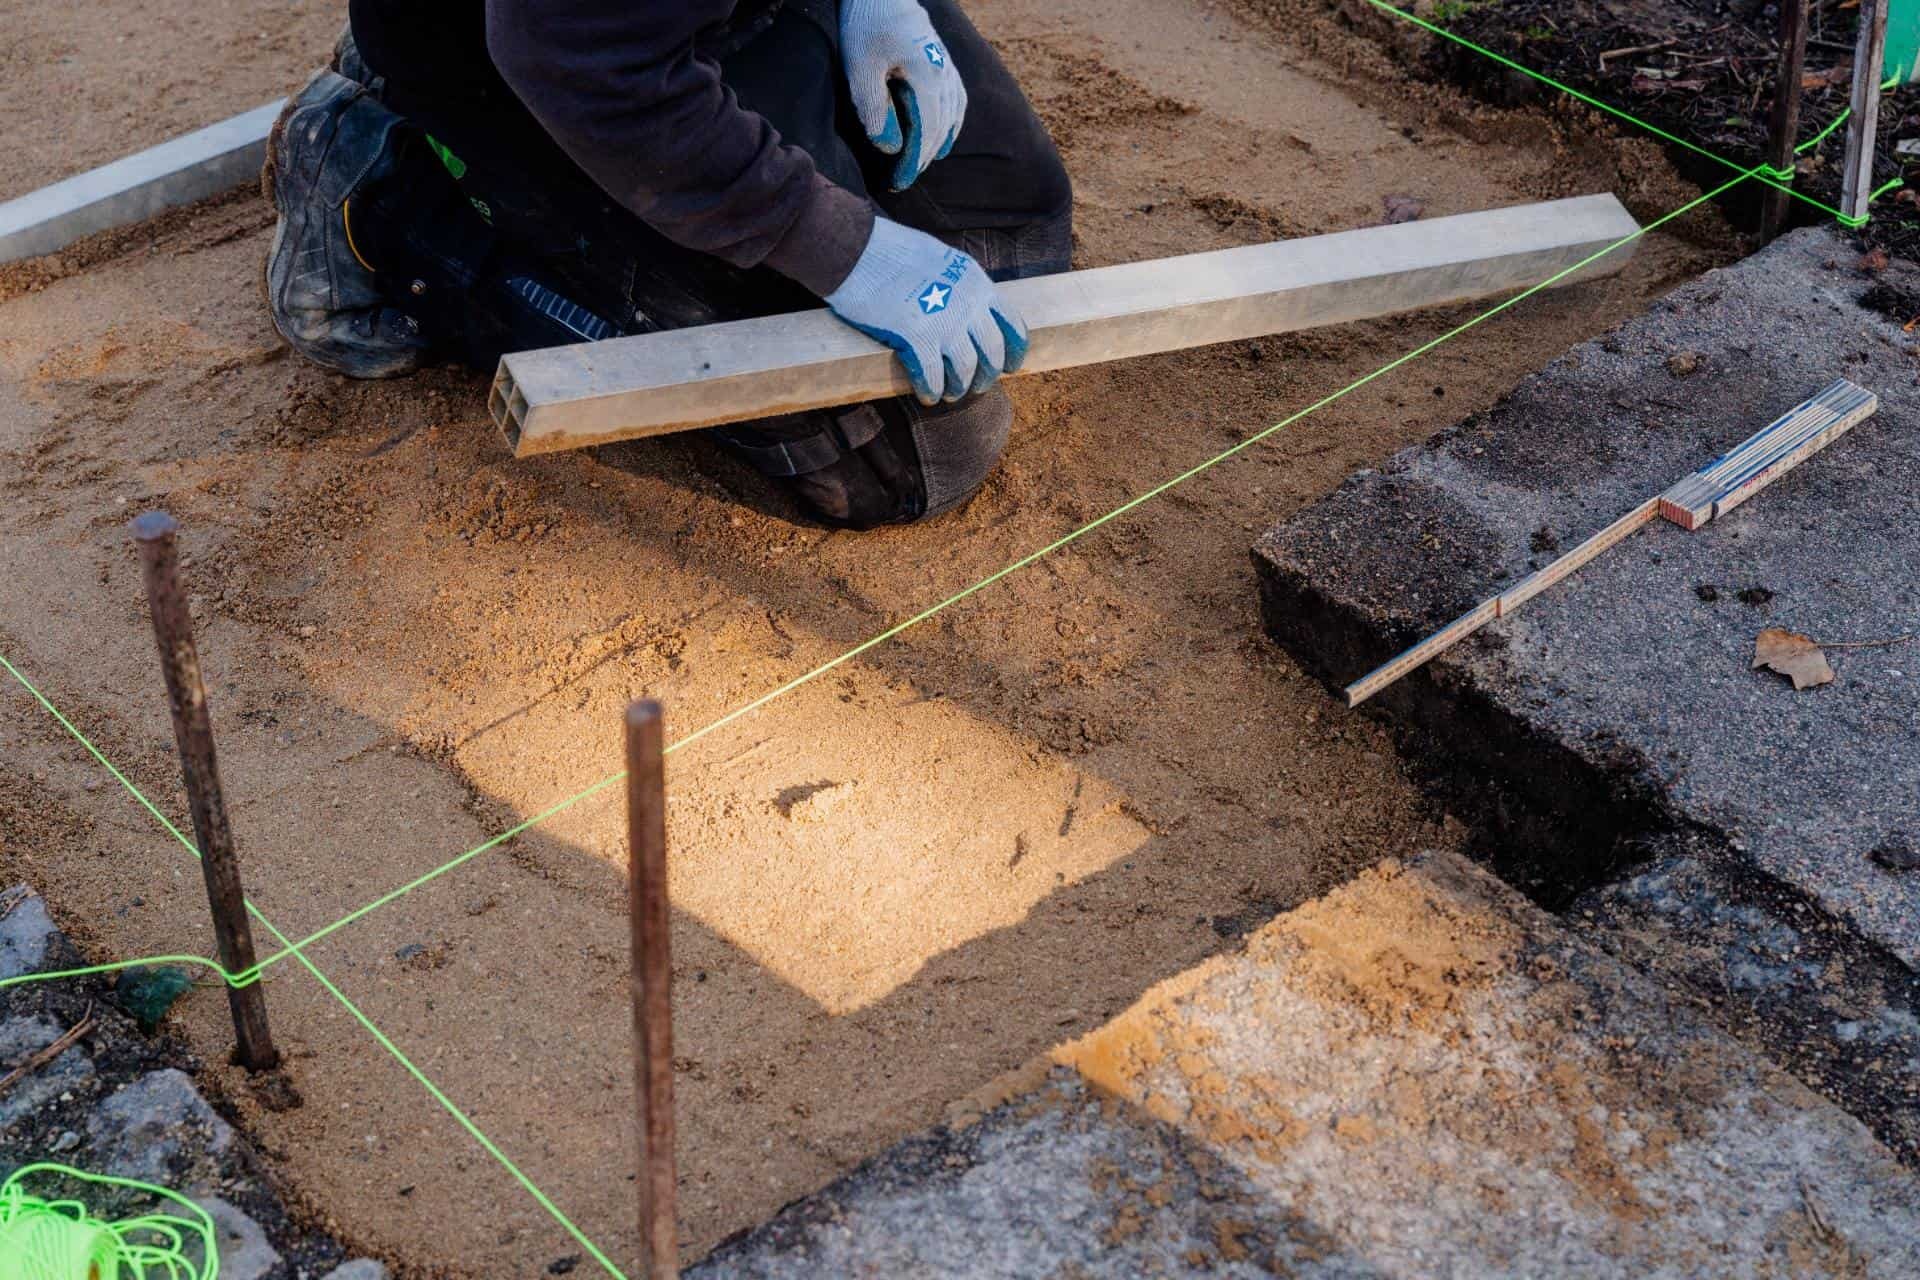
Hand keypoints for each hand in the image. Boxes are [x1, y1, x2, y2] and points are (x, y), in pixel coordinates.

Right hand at [826, 217, 1028, 405]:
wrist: (858, 250)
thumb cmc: (891, 251)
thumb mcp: (942, 260)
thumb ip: (958, 285)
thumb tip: (961, 309)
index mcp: (977, 283)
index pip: (1012, 324)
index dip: (1014, 351)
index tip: (1011, 366)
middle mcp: (969, 304)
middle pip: (992, 352)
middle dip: (987, 375)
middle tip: (978, 387)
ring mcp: (945, 322)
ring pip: (966, 369)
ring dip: (960, 387)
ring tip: (951, 394)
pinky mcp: (917, 337)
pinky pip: (933, 376)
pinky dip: (932, 390)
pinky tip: (927, 396)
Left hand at [839, 0, 966, 191]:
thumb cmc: (866, 25)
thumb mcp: (860, 69)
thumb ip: (874, 110)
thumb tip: (890, 148)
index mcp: (927, 79)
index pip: (926, 134)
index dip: (912, 163)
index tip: (897, 183)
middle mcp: (945, 75)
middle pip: (942, 129)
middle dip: (922, 159)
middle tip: (901, 180)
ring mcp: (948, 66)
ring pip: (953, 116)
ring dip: (938, 143)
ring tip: (920, 163)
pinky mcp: (944, 60)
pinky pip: (957, 100)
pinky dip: (951, 123)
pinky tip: (941, 134)